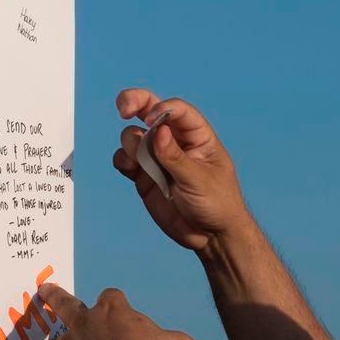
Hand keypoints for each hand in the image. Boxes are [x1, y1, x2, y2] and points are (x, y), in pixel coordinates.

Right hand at [112, 88, 248, 253]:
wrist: (210, 237)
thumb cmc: (217, 204)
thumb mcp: (199, 180)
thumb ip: (176, 157)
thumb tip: (157, 131)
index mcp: (197, 136)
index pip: (177, 111)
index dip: (162, 109)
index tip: (151, 121)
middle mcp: (174, 142)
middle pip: (149, 110)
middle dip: (134, 102)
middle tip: (123, 107)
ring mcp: (157, 158)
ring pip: (134, 136)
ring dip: (130, 142)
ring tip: (137, 161)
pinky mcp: (144, 176)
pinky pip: (125, 159)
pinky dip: (121, 159)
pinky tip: (128, 168)